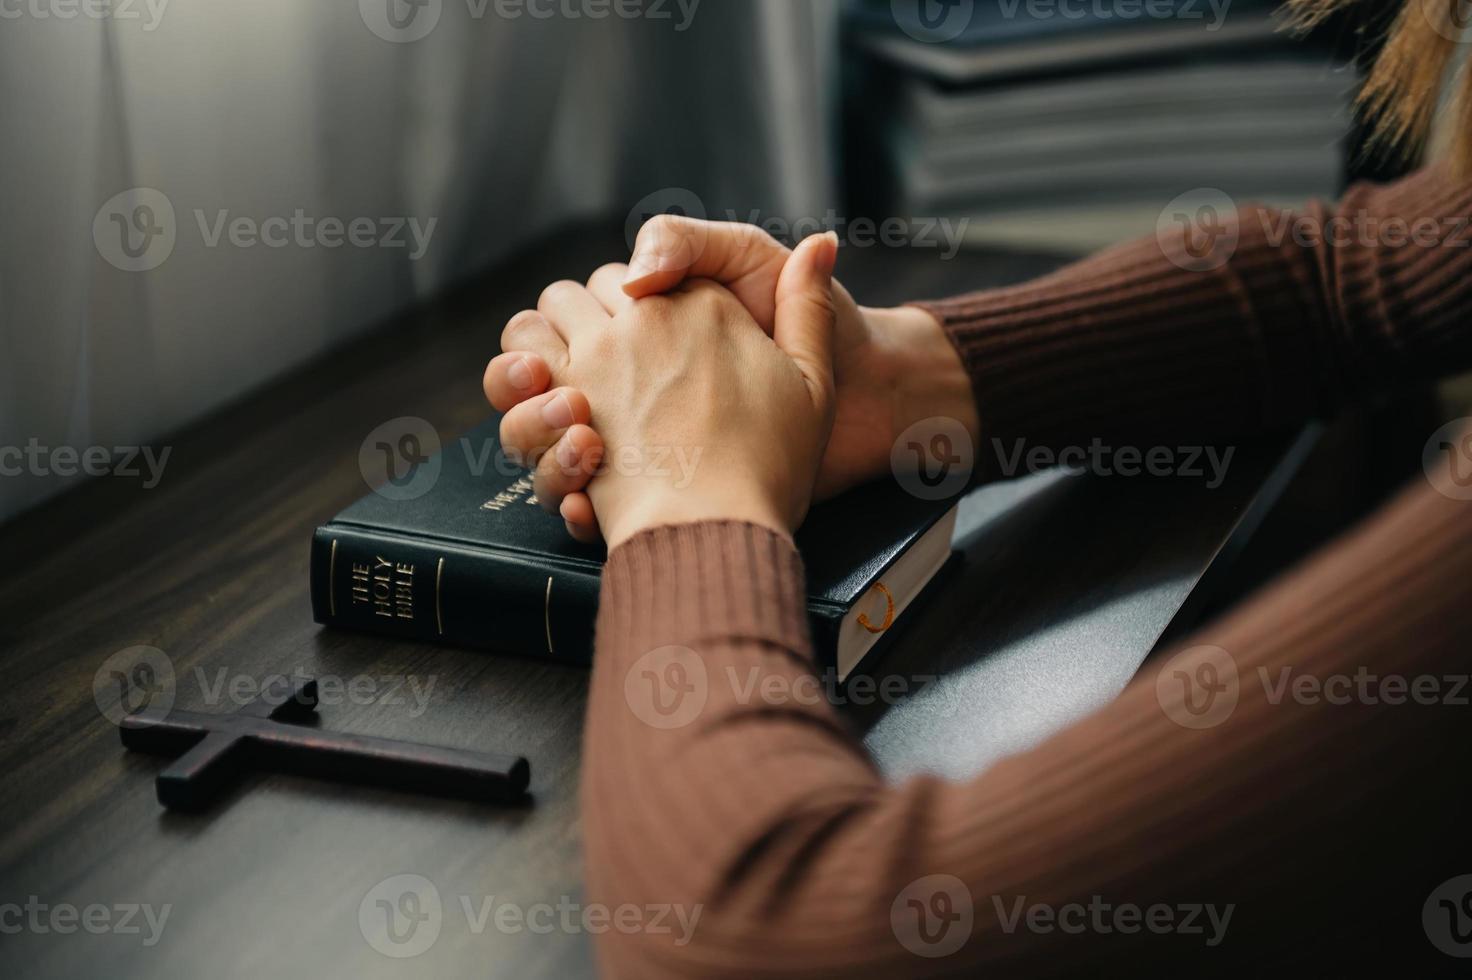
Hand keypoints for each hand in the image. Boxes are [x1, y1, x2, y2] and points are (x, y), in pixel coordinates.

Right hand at [485, 218, 979, 540]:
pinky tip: (593, 505)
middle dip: (523, 388)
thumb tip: (635, 272)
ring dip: (535, 440)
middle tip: (568, 398)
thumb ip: (691, 246)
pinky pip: (582, 503)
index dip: (551, 330)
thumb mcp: (756, 264)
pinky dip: (575, 504)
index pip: (556, 319)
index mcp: (644, 324)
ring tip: (585, 443)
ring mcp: (635, 442)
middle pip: (525, 382)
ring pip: (535, 442)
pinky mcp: (657, 495)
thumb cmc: (826, 329)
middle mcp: (625, 381)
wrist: (875, 405)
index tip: (567, 342)